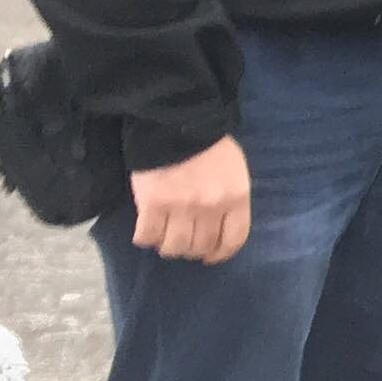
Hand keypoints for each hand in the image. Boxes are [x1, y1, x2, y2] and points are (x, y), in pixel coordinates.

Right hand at [128, 136, 252, 264]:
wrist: (175, 123)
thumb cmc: (208, 146)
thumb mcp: (234, 172)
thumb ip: (230, 199)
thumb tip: (220, 228)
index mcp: (236, 197)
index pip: (233, 239)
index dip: (220, 254)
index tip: (210, 257)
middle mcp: (211, 207)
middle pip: (201, 246)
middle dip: (192, 249)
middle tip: (183, 242)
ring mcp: (181, 207)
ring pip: (174, 247)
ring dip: (168, 247)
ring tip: (164, 237)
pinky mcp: (153, 204)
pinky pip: (147, 236)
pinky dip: (145, 238)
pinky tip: (146, 231)